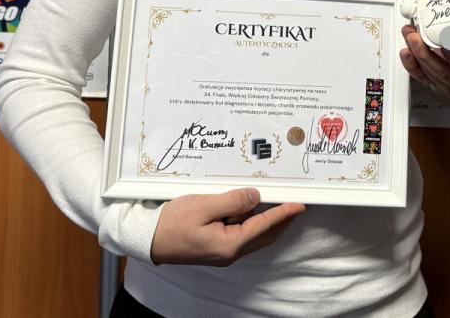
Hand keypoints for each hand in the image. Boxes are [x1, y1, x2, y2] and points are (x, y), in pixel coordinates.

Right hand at [150, 187, 305, 266]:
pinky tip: (252, 210)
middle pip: (264, 235)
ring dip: (268, 221)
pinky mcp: (217, 247)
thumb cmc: (172, 224)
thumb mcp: (203, 205)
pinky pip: (243, 234)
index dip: (283, 213)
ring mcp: (224, 251)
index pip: (264, 225)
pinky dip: (253, 223)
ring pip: (255, 236)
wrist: (150, 239)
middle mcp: (230, 252)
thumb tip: (255, 197)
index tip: (298, 204)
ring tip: (279, 203)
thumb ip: (232, 201)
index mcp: (229, 244)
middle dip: (282, 220)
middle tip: (296, 204)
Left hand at [399, 4, 449, 105]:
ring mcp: (445, 83)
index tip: (448, 42)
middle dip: (426, 54)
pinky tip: (405, 51)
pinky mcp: (432, 78)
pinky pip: (419, 75)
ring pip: (427, 73)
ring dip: (415, 53)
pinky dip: (410, 63)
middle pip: (441, 74)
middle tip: (417, 36)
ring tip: (409, 33)